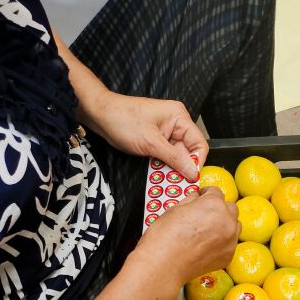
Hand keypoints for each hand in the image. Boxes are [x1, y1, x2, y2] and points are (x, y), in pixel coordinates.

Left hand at [91, 91, 207, 181]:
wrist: (100, 115)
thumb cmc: (123, 119)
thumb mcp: (151, 142)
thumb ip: (174, 158)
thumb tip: (193, 172)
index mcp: (179, 117)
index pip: (199, 143)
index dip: (197, 162)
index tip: (191, 178)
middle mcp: (176, 124)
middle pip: (189, 152)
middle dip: (183, 168)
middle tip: (178, 185)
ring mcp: (166, 133)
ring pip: (177, 157)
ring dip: (173, 170)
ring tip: (167, 183)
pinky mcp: (157, 141)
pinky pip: (167, 157)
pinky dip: (164, 167)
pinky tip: (160, 177)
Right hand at [132, 186, 239, 297]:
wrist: (164, 264)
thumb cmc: (165, 236)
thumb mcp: (175, 208)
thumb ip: (192, 200)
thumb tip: (198, 198)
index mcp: (214, 204)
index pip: (216, 192)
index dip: (206, 194)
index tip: (201, 197)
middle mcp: (227, 221)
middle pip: (230, 208)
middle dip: (219, 208)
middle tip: (206, 214)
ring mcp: (230, 240)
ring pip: (234, 226)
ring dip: (225, 224)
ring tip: (208, 230)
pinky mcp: (228, 256)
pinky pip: (230, 244)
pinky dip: (222, 242)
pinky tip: (207, 245)